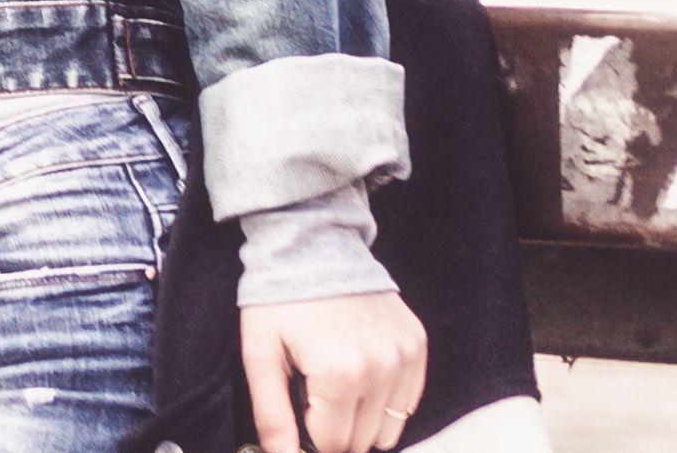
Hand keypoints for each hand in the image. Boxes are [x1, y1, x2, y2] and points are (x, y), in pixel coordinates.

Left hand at [242, 290, 425, 452]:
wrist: (312, 244)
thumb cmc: (279, 299)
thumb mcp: (260, 355)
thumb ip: (272, 415)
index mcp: (339, 375)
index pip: (331, 444)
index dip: (309, 434)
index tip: (299, 408)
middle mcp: (380, 369)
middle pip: (361, 440)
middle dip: (334, 429)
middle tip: (314, 394)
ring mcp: (404, 357)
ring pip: (388, 429)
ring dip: (362, 419)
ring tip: (337, 383)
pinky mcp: (417, 345)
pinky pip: (407, 402)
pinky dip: (385, 399)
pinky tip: (361, 371)